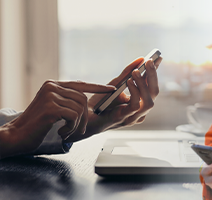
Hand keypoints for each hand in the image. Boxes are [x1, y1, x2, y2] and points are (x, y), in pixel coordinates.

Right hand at [0, 80, 114, 156]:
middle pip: (83, 99)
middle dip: (85, 117)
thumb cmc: (37, 125)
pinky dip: (71, 128)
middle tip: (79, 130)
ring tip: (66, 132)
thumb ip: (67, 100)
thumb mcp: (53, 108)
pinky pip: (74, 117)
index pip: (80, 84)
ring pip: (80, 109)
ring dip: (77, 125)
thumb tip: (86, 100)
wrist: (17, 135)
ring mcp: (50, 96)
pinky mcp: (51, 107)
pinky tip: (61, 132)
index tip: (112, 90)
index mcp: (52, 85)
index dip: (98, 87)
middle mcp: (51, 87)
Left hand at [66, 56, 161, 141]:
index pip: (152, 86)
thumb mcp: (115, 84)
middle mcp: (140, 111)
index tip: (157, 58)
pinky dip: (134, 93)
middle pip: (154, 93)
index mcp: (140, 103)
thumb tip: (140, 59)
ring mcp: (133, 117)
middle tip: (149, 61)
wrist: (82, 116)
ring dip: (144, 85)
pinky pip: (135, 106)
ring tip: (136, 72)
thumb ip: (127, 73)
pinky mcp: (123, 119)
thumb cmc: (99, 103)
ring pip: (149, 102)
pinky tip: (129, 82)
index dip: (155, 72)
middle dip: (153, 76)